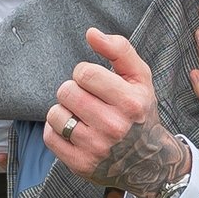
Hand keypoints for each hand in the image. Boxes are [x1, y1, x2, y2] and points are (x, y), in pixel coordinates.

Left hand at [46, 28, 191, 197]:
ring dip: (64, 111)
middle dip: (74, 91)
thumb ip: (119, 49)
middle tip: (89, 101)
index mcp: (130, 103)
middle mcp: (114, 127)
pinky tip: (73, 132)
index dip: (85, 74)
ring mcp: (96, 148)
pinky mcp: (80, 165)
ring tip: (81, 117)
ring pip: (55, 114)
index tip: (95, 84)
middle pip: (66, 91)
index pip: (84, 73)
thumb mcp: (140, 78)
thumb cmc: (139, 112)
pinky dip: (56, 130)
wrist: (148, 162)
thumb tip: (91, 33)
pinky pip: (49, 136)